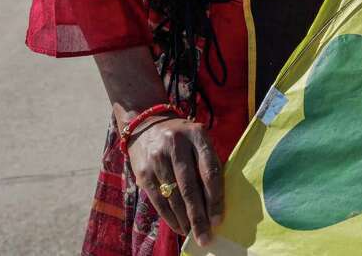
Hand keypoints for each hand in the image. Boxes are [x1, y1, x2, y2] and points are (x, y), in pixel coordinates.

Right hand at [126, 116, 223, 245]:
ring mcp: (157, 158)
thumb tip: (217, 203)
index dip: (215, 197)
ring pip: (173, 196)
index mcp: (197, 135)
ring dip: (184, 220)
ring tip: (193, 235)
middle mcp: (176, 145)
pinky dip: (169, 217)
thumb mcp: (199, 140)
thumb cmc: (182, 138)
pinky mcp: (143, 171)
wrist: (146, 124)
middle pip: (189, 187)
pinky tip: (178, 226)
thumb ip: (209, 164)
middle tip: (205, 237)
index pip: (209, 170)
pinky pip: (158, 200)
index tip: (218, 219)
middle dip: (198, 216)